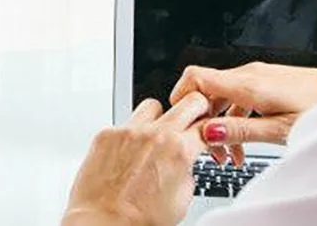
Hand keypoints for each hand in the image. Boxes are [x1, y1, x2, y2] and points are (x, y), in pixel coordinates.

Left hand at [63, 93, 209, 225]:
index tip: (209, 137)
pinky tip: (129, 152)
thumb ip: (187, 170)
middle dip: (197, 112)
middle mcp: (154, 134)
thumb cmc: (139, 219)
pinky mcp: (106, 134)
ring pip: (153, 106)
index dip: (213, 133)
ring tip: (155, 139)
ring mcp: (128, 131)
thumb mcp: (181, 199)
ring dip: (160, 118)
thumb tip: (186, 161)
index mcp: (178, 150)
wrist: (103, 222)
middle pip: (189, 101)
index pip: (208, 126)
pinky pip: (125, 123)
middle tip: (192, 123)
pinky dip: (131, 134)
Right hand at [169, 63, 316, 165]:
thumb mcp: (281, 129)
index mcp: (248, 84)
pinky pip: (238, 96)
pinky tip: (245, 140)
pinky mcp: (267, 80)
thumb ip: (242, 130)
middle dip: (202, 120)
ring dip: (220, 122)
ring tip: (232, 155)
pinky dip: (235, 117)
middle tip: (211, 151)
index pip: (195, 77)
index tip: (182, 122)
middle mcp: (250, 74)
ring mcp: (258, 75)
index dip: (181, 97)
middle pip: (206, 90)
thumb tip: (210, 131)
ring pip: (222, 95)